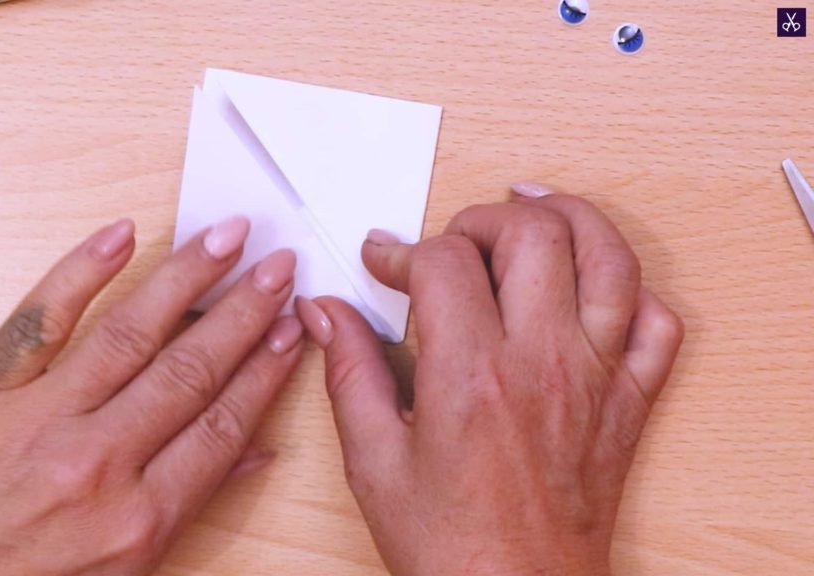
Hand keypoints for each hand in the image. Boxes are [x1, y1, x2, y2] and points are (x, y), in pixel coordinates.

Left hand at [0, 216, 302, 574]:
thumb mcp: (128, 567)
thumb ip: (193, 501)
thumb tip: (257, 450)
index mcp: (137, 519)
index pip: (223, 424)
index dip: (266, 369)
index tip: (294, 329)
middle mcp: (94, 465)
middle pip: (190, 370)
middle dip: (245, 313)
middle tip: (280, 268)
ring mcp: (35, 422)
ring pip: (130, 334)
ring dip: (187, 278)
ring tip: (228, 238)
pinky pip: (37, 319)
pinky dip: (81, 271)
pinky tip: (122, 236)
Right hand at [296, 186, 683, 575]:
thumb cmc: (451, 546)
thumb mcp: (374, 462)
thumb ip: (349, 373)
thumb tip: (325, 314)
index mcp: (470, 376)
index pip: (442, 262)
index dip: (402, 249)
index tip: (383, 260)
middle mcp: (541, 362)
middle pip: (532, 235)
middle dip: (482, 218)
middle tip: (452, 240)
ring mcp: (595, 377)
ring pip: (608, 257)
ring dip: (571, 218)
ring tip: (532, 210)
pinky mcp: (628, 401)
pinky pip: (659, 324)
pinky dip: (634, 291)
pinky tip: (594, 286)